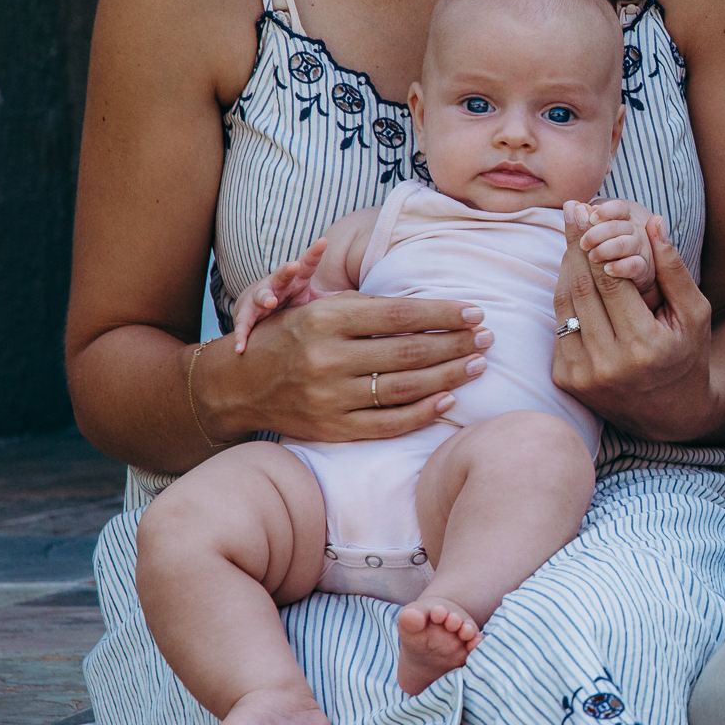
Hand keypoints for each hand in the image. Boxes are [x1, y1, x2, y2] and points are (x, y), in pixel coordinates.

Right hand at [221, 293, 489, 442]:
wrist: (237, 386)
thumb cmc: (287, 336)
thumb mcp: (312, 303)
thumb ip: (363, 298)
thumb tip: (420, 295)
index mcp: (325, 319)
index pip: (399, 314)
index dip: (442, 312)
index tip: (475, 310)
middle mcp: (327, 358)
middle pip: (408, 351)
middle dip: (455, 343)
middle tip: (488, 336)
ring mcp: (330, 398)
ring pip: (404, 387)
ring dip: (449, 375)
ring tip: (478, 364)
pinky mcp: (332, 429)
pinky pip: (388, 423)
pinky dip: (422, 412)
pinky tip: (449, 399)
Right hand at [231, 237, 333, 352]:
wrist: (259, 315)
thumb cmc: (293, 304)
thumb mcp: (314, 300)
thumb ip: (336, 301)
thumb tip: (372, 305)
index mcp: (296, 279)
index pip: (307, 263)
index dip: (314, 252)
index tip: (323, 241)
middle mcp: (277, 284)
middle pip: (282, 273)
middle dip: (287, 269)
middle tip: (294, 266)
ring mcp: (260, 298)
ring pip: (261, 295)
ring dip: (265, 297)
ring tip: (271, 301)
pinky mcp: (246, 315)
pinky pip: (243, 325)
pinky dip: (242, 335)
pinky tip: (241, 347)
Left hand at [553, 205, 717, 441]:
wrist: (673, 415)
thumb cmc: (689, 356)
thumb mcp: (695, 313)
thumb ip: (674, 269)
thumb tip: (653, 223)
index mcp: (644, 345)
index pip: (610, 280)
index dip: (595, 242)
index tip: (587, 210)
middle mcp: (609, 363)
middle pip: (582, 288)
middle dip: (575, 245)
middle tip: (571, 211)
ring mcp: (584, 375)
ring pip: (564, 305)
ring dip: (565, 267)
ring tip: (570, 237)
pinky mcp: (567, 381)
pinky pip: (559, 326)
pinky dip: (564, 297)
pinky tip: (573, 274)